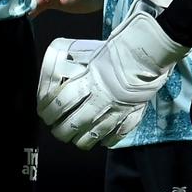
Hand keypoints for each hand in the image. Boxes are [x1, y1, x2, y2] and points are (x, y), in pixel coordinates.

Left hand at [37, 0, 188, 149]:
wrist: (147, 51)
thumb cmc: (118, 49)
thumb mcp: (92, 55)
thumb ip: (78, 68)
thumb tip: (58, 74)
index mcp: (89, 79)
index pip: (62, 100)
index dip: (49, 110)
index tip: (43, 114)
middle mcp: (102, 97)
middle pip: (75, 121)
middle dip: (62, 130)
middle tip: (56, 131)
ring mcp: (118, 108)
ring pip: (95, 132)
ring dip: (81, 139)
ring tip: (74, 141)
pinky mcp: (133, 113)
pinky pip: (119, 133)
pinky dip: (108, 140)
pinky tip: (101, 142)